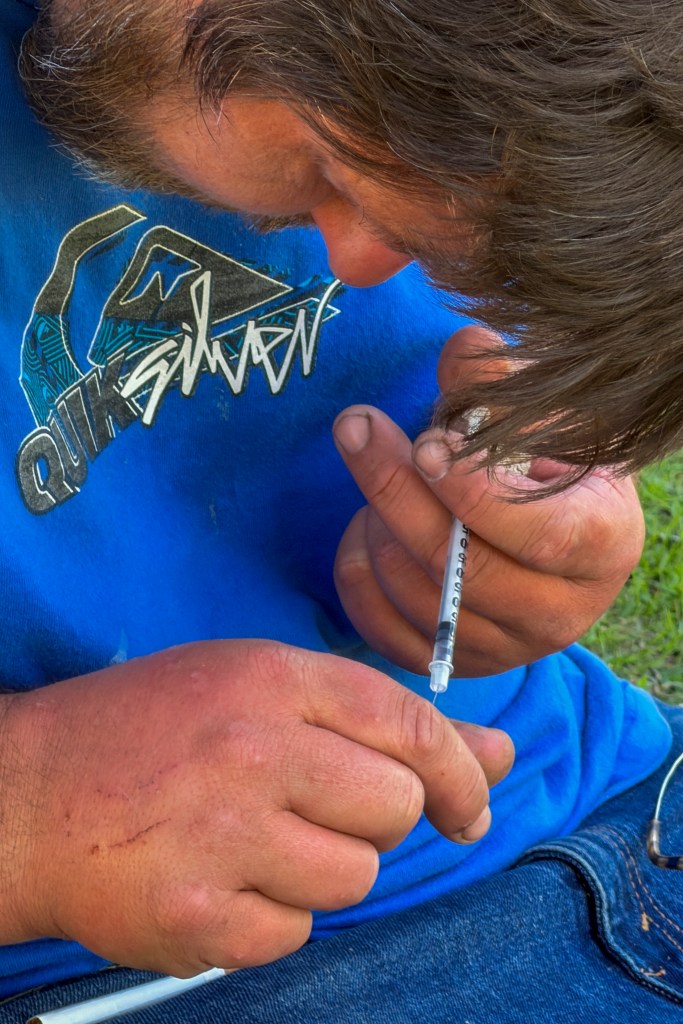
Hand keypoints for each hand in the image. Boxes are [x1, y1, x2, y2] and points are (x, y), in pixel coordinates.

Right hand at [0, 641, 511, 974]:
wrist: (29, 793)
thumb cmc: (150, 730)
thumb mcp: (257, 688)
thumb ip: (380, 720)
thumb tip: (498, 755)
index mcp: (270, 679)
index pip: (409, 725)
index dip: (458, 771)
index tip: (466, 805)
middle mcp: (252, 749)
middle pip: (392, 807)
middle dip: (374, 817)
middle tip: (314, 808)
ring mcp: (223, 836)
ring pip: (353, 877)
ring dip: (323, 868)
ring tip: (256, 840)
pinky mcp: (197, 917)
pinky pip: (294, 932)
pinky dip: (273, 915)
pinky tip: (222, 879)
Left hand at [333, 326, 643, 676]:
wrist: (550, 525)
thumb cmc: (549, 460)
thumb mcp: (542, 413)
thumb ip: (502, 382)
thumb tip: (464, 350)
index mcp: (603, 544)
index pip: (536, 534)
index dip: (471, 491)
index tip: (424, 441)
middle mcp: (561, 612)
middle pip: (461, 568)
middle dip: (396, 491)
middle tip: (357, 426)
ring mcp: (507, 648)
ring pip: (415, 594)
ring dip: (378, 522)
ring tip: (379, 471)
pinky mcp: (454, 662)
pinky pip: (382, 629)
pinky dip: (357, 572)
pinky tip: (366, 524)